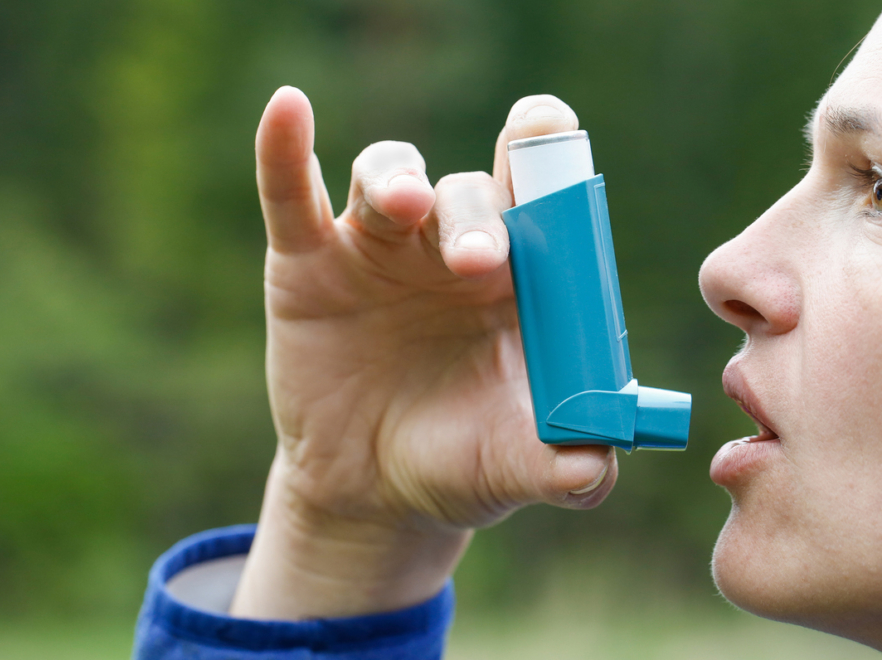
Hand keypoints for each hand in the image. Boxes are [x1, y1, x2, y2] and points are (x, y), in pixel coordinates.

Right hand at [229, 88, 617, 619]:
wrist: (373, 492)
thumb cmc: (460, 463)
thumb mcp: (513, 468)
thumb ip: (566, 469)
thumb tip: (596, 471)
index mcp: (518, 278)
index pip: (540, 193)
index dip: (548, 157)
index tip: (554, 144)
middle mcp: (450, 247)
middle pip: (469, 191)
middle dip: (476, 215)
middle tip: (477, 262)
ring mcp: (379, 249)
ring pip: (390, 178)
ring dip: (398, 179)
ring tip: (404, 205)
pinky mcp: (309, 262)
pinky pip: (293, 196)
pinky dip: (286, 152)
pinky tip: (289, 109)